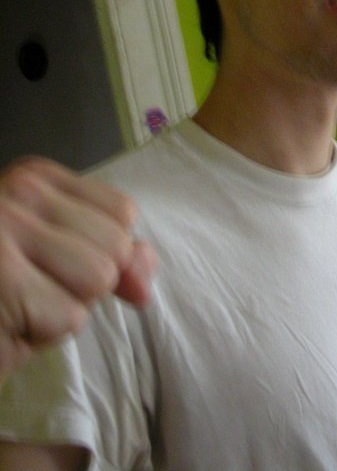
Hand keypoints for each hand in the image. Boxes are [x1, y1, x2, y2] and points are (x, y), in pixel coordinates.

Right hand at [0, 156, 157, 377]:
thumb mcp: (55, 258)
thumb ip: (110, 254)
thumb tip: (146, 270)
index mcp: (36, 177)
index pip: (122, 213)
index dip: (103, 251)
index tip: (53, 259)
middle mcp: (21, 191)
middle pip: (115, 247)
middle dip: (84, 284)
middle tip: (31, 286)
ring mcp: (7, 231)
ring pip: (98, 279)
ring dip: (65, 309)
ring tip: (20, 302)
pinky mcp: (2, 281)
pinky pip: (69, 317)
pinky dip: (43, 334)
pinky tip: (6, 320)